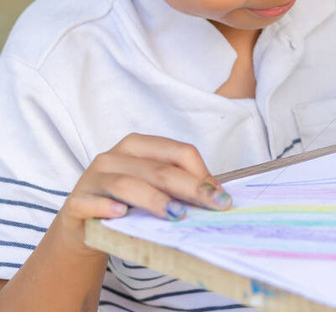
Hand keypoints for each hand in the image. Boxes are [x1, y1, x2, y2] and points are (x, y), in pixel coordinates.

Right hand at [57, 134, 231, 254]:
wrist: (83, 228)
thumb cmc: (127, 205)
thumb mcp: (155, 191)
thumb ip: (181, 187)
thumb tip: (218, 195)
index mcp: (138, 146)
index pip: (178, 152)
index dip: (203, 174)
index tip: (222, 197)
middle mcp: (114, 156)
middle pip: (160, 170)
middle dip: (191, 189)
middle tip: (213, 206)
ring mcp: (92, 178)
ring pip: (128, 184)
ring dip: (155, 200)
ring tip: (177, 215)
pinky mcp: (75, 203)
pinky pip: (91, 203)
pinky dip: (107, 207)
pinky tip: (123, 214)